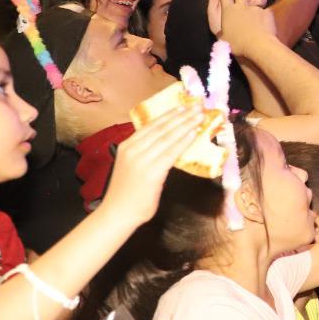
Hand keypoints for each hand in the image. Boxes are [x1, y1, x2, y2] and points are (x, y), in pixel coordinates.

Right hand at [100, 100, 208, 224]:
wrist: (118, 213)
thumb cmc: (127, 192)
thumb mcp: (132, 165)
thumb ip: (145, 153)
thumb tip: (166, 143)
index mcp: (126, 146)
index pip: (150, 125)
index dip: (169, 114)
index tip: (183, 106)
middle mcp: (133, 149)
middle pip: (161, 128)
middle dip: (181, 115)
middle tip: (197, 106)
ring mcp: (142, 160)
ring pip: (168, 137)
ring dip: (186, 125)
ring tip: (200, 116)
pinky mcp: (152, 172)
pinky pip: (172, 152)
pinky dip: (184, 141)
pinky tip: (194, 133)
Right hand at [209, 0, 276, 59]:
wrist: (259, 46)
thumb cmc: (236, 43)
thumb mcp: (219, 31)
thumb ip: (215, 13)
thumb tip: (212, 7)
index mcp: (227, 10)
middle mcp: (241, 5)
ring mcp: (254, 8)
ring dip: (254, 1)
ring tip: (254, 12)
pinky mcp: (266, 12)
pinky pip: (264, 9)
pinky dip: (263, 14)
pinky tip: (263, 24)